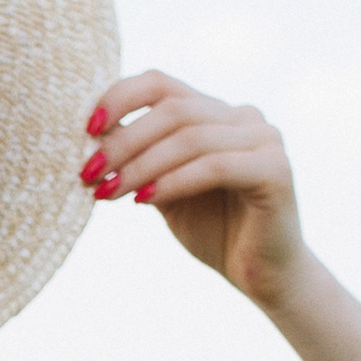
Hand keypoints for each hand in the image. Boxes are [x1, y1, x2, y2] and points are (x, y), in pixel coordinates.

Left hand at [81, 72, 305, 311]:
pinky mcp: (275, 169)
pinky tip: (143, 201)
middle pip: (172, 110)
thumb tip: (90, 137)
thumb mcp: (162, 189)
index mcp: (215, 113)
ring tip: (108, 191)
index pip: (161, 84)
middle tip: (89, 172)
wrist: (261, 276)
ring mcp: (264, 138)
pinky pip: (214, 166)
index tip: (85, 130)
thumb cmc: (213, 231)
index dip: (119, 98)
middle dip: (123, 141)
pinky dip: (173, 182)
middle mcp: (243, 116)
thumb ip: (138, 160)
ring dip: (141, 165)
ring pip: (190, 138)